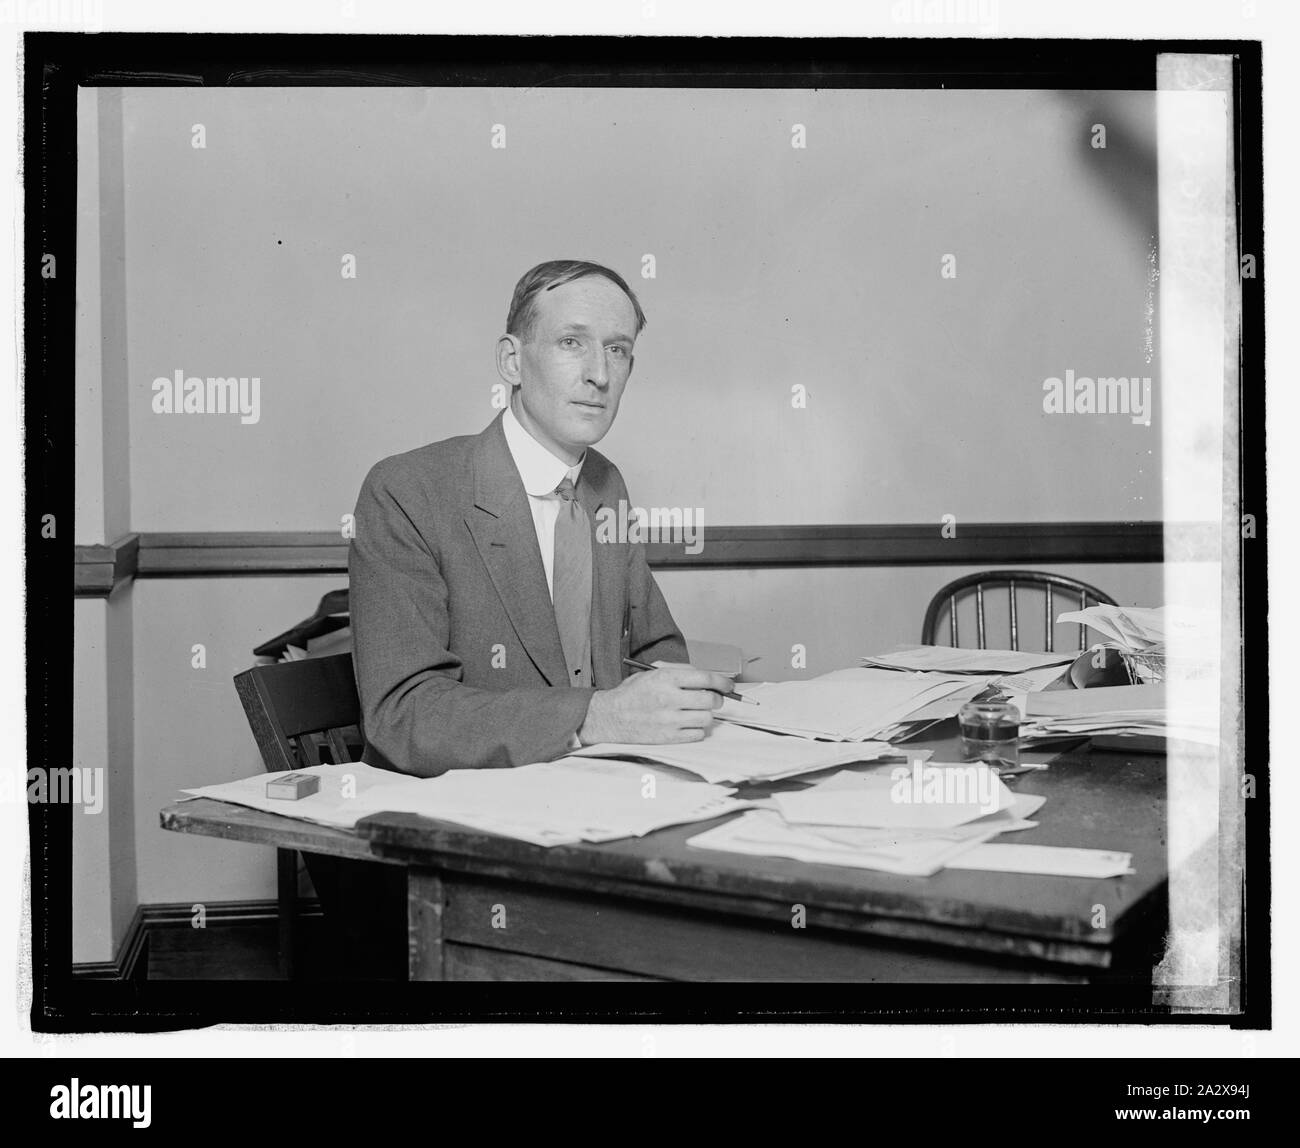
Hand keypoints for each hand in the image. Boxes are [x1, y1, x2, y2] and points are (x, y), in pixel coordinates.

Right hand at [578, 665, 734, 744]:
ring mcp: (669, 720)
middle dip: (716, 699)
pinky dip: (697, 730)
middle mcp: (669, 699)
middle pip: (710, 700)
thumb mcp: (651, 672)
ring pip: (707, 718)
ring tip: (695, 712)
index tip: (728, 685)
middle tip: (712, 699)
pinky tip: (686, 724)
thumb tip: (706, 676)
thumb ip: (678, 671)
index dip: (722, 682)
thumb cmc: (631, 694)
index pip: (706, 678)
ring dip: (706, 715)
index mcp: (665, 679)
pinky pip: (697, 735)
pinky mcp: (668, 737)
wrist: (609, 717)